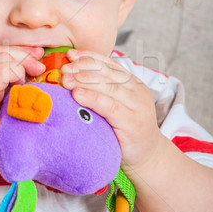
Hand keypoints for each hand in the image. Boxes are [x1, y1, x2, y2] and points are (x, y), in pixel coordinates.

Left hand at [61, 49, 165, 174]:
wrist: (148, 157)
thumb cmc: (125, 131)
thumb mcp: (116, 106)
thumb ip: (102, 92)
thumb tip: (71, 77)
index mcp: (132, 82)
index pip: (109, 64)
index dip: (89, 57)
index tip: (71, 54)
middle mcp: (136, 90)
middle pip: (107, 73)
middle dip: (83, 67)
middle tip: (64, 67)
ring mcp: (136, 106)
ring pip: (108, 86)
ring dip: (84, 80)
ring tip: (65, 79)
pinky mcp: (132, 122)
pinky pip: (109, 106)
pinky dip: (92, 98)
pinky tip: (77, 94)